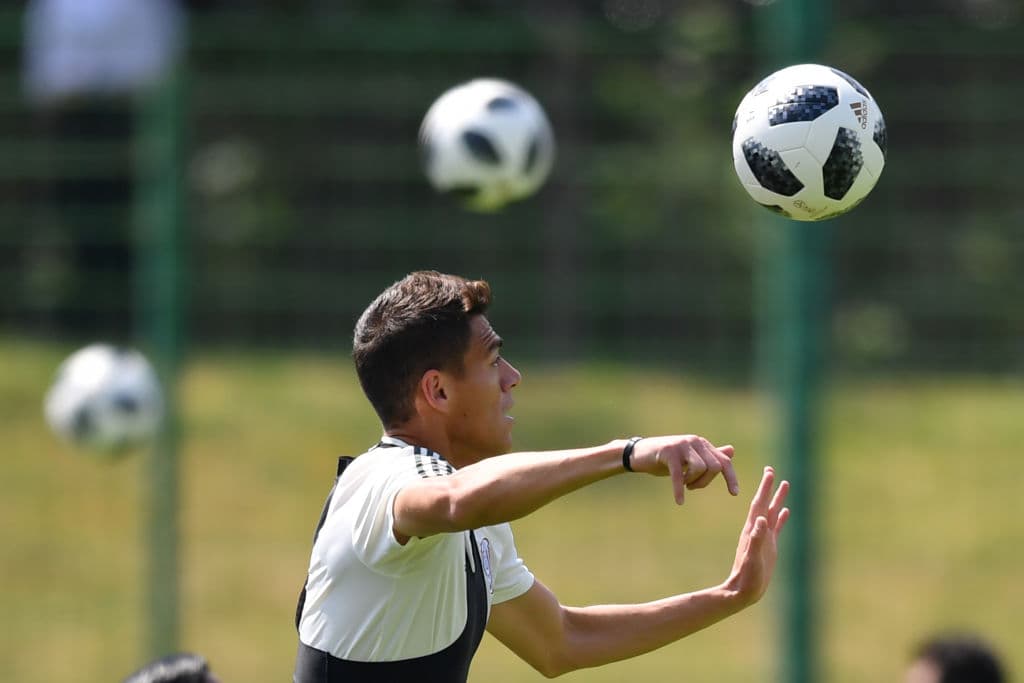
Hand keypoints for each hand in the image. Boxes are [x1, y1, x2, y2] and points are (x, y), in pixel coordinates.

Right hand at [627, 435, 739, 504]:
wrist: (640, 454)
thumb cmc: (667, 459)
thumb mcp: (690, 458)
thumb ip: (710, 455)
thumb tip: (732, 450)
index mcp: (702, 444)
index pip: (724, 461)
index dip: (731, 478)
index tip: (734, 493)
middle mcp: (695, 441)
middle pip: (714, 467)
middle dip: (705, 482)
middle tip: (692, 486)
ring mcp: (682, 445)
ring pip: (700, 468)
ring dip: (693, 482)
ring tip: (684, 484)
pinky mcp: (668, 452)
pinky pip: (679, 474)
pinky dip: (679, 490)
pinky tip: (679, 501)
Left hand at [723, 466, 789, 606]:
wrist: (742, 591)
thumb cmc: (747, 576)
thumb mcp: (753, 558)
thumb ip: (756, 540)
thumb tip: (761, 520)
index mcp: (752, 529)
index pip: (759, 503)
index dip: (765, 488)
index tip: (769, 472)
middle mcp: (757, 530)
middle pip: (764, 503)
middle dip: (769, 487)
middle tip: (772, 469)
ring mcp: (764, 537)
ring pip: (772, 512)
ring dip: (777, 498)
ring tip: (785, 484)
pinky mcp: (770, 547)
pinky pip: (776, 527)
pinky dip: (780, 517)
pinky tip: (785, 511)